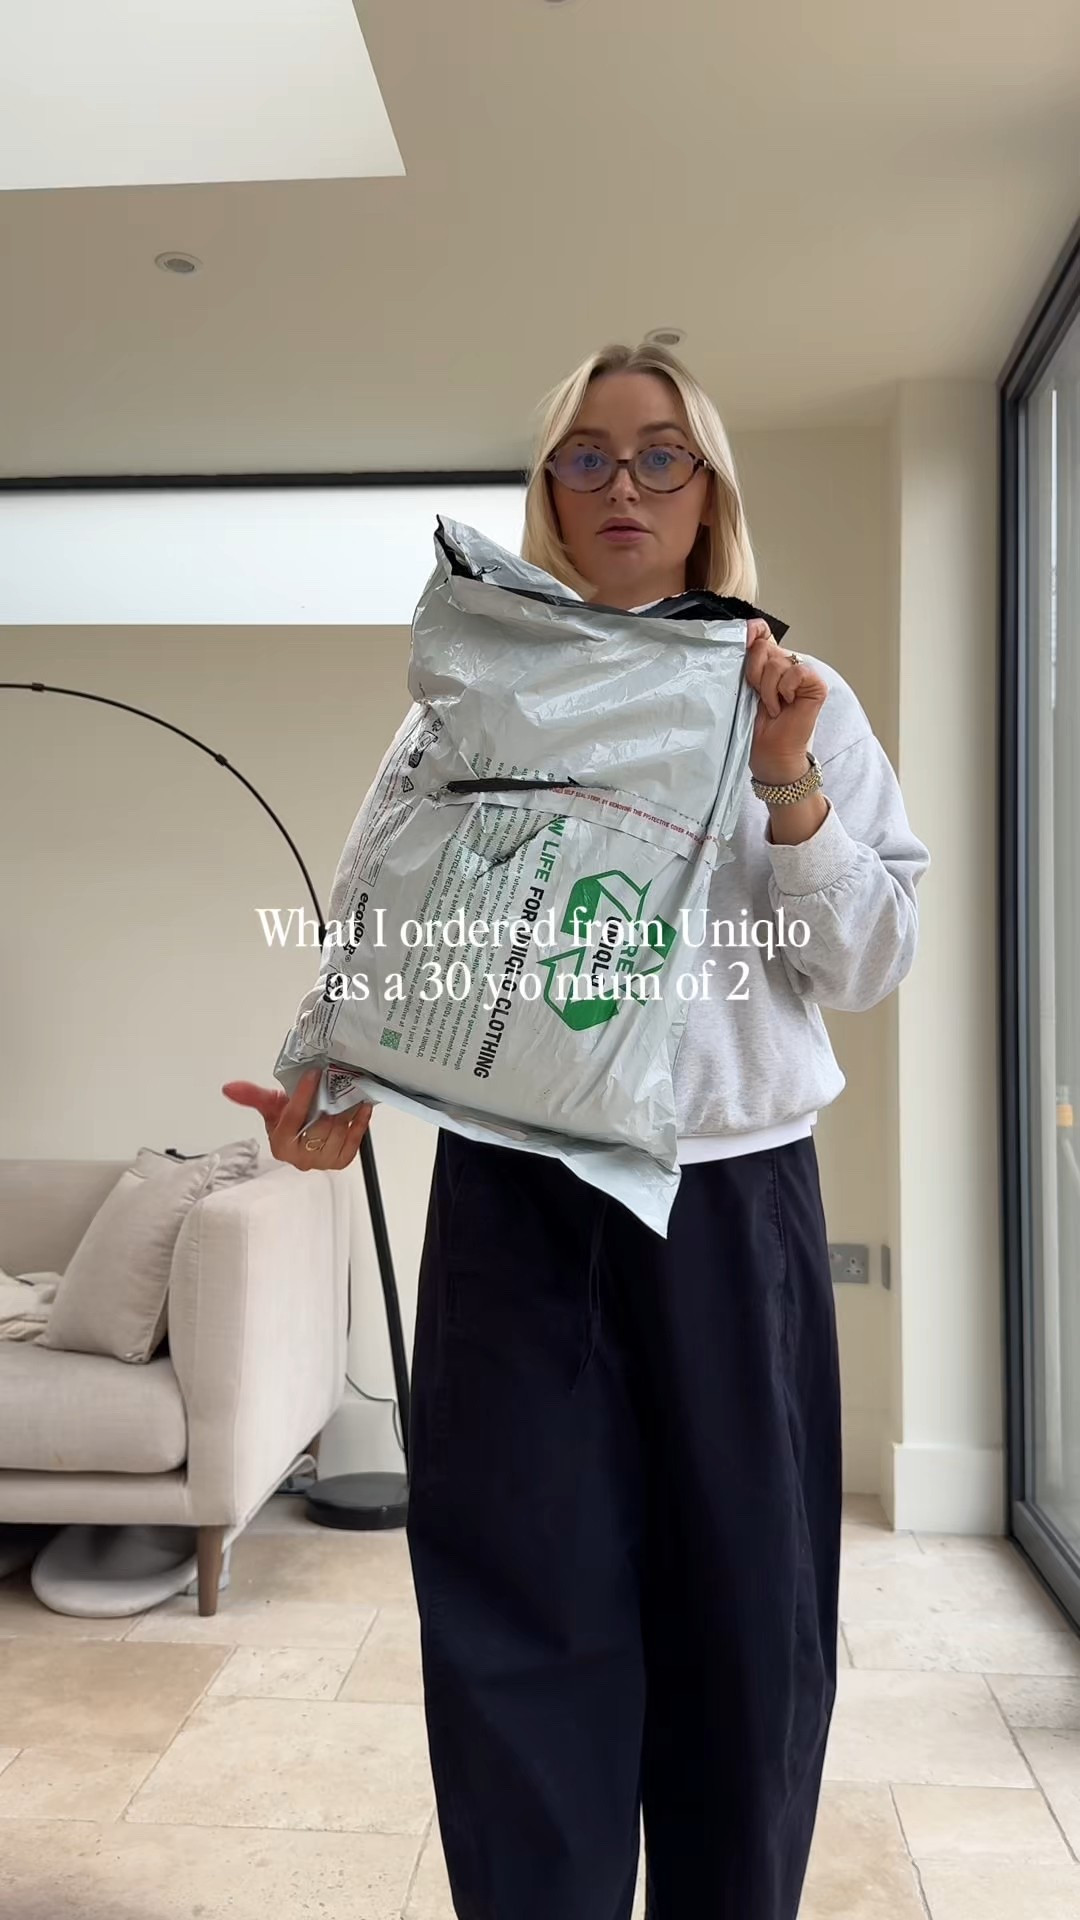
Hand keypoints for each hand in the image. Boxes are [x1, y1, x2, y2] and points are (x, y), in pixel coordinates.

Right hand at [221, 1066, 371, 1171]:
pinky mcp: (340, 1161)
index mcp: (281, 1145)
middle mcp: (301, 1158)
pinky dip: (360, 1124)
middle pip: (320, 1126)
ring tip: (351, 1089)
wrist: (303, 1133)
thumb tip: (229, 1088)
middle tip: (337, 1079)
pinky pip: (354, 1142)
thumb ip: (251, 1096)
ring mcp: (322, 1162)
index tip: (313, 1074)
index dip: (303, 1095)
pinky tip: (363, 1107)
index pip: (293, 1118)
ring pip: (338, 1132)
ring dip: (347, 1110)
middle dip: (329, 1101)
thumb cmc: (287, 1120)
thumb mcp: (270, 1106)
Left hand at [744, 619, 827, 783]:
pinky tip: (786, 704)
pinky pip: (797, 671)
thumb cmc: (756, 727)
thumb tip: (749, 629)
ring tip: (772, 706)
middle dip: (754, 674)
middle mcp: (786, 664)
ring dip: (768, 688)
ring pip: (777, 661)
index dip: (752, 634)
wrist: (770, 753)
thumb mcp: (743, 687)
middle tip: (758, 696)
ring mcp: (803, 674)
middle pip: (764, 647)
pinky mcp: (816, 685)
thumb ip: (747, 658)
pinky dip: (786, 688)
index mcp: (768, 662)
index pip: (761, 632)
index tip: (744, 644)